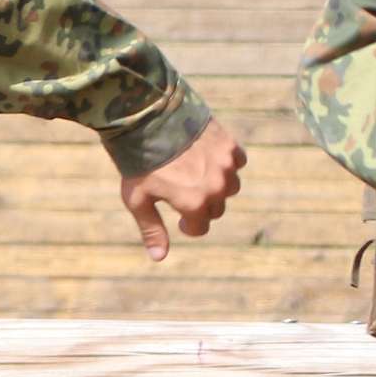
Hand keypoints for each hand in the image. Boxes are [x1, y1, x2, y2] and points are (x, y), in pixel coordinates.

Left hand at [121, 122, 245, 260]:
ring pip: (230, 187)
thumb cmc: (139, 162)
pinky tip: (207, 159)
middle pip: (216, 209)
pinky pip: (237, 163)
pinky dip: (225, 165)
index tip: (179, 218)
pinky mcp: (230, 146)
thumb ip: (151, 229)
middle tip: (183, 193)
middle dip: (201, 206)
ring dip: (216, 186)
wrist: (147, 118)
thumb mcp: (138, 199)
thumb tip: (158, 258)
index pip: (200, 228)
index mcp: (194, 204)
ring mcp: (225, 166)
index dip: (187, 225)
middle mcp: (216, 188)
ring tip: (195, 175)